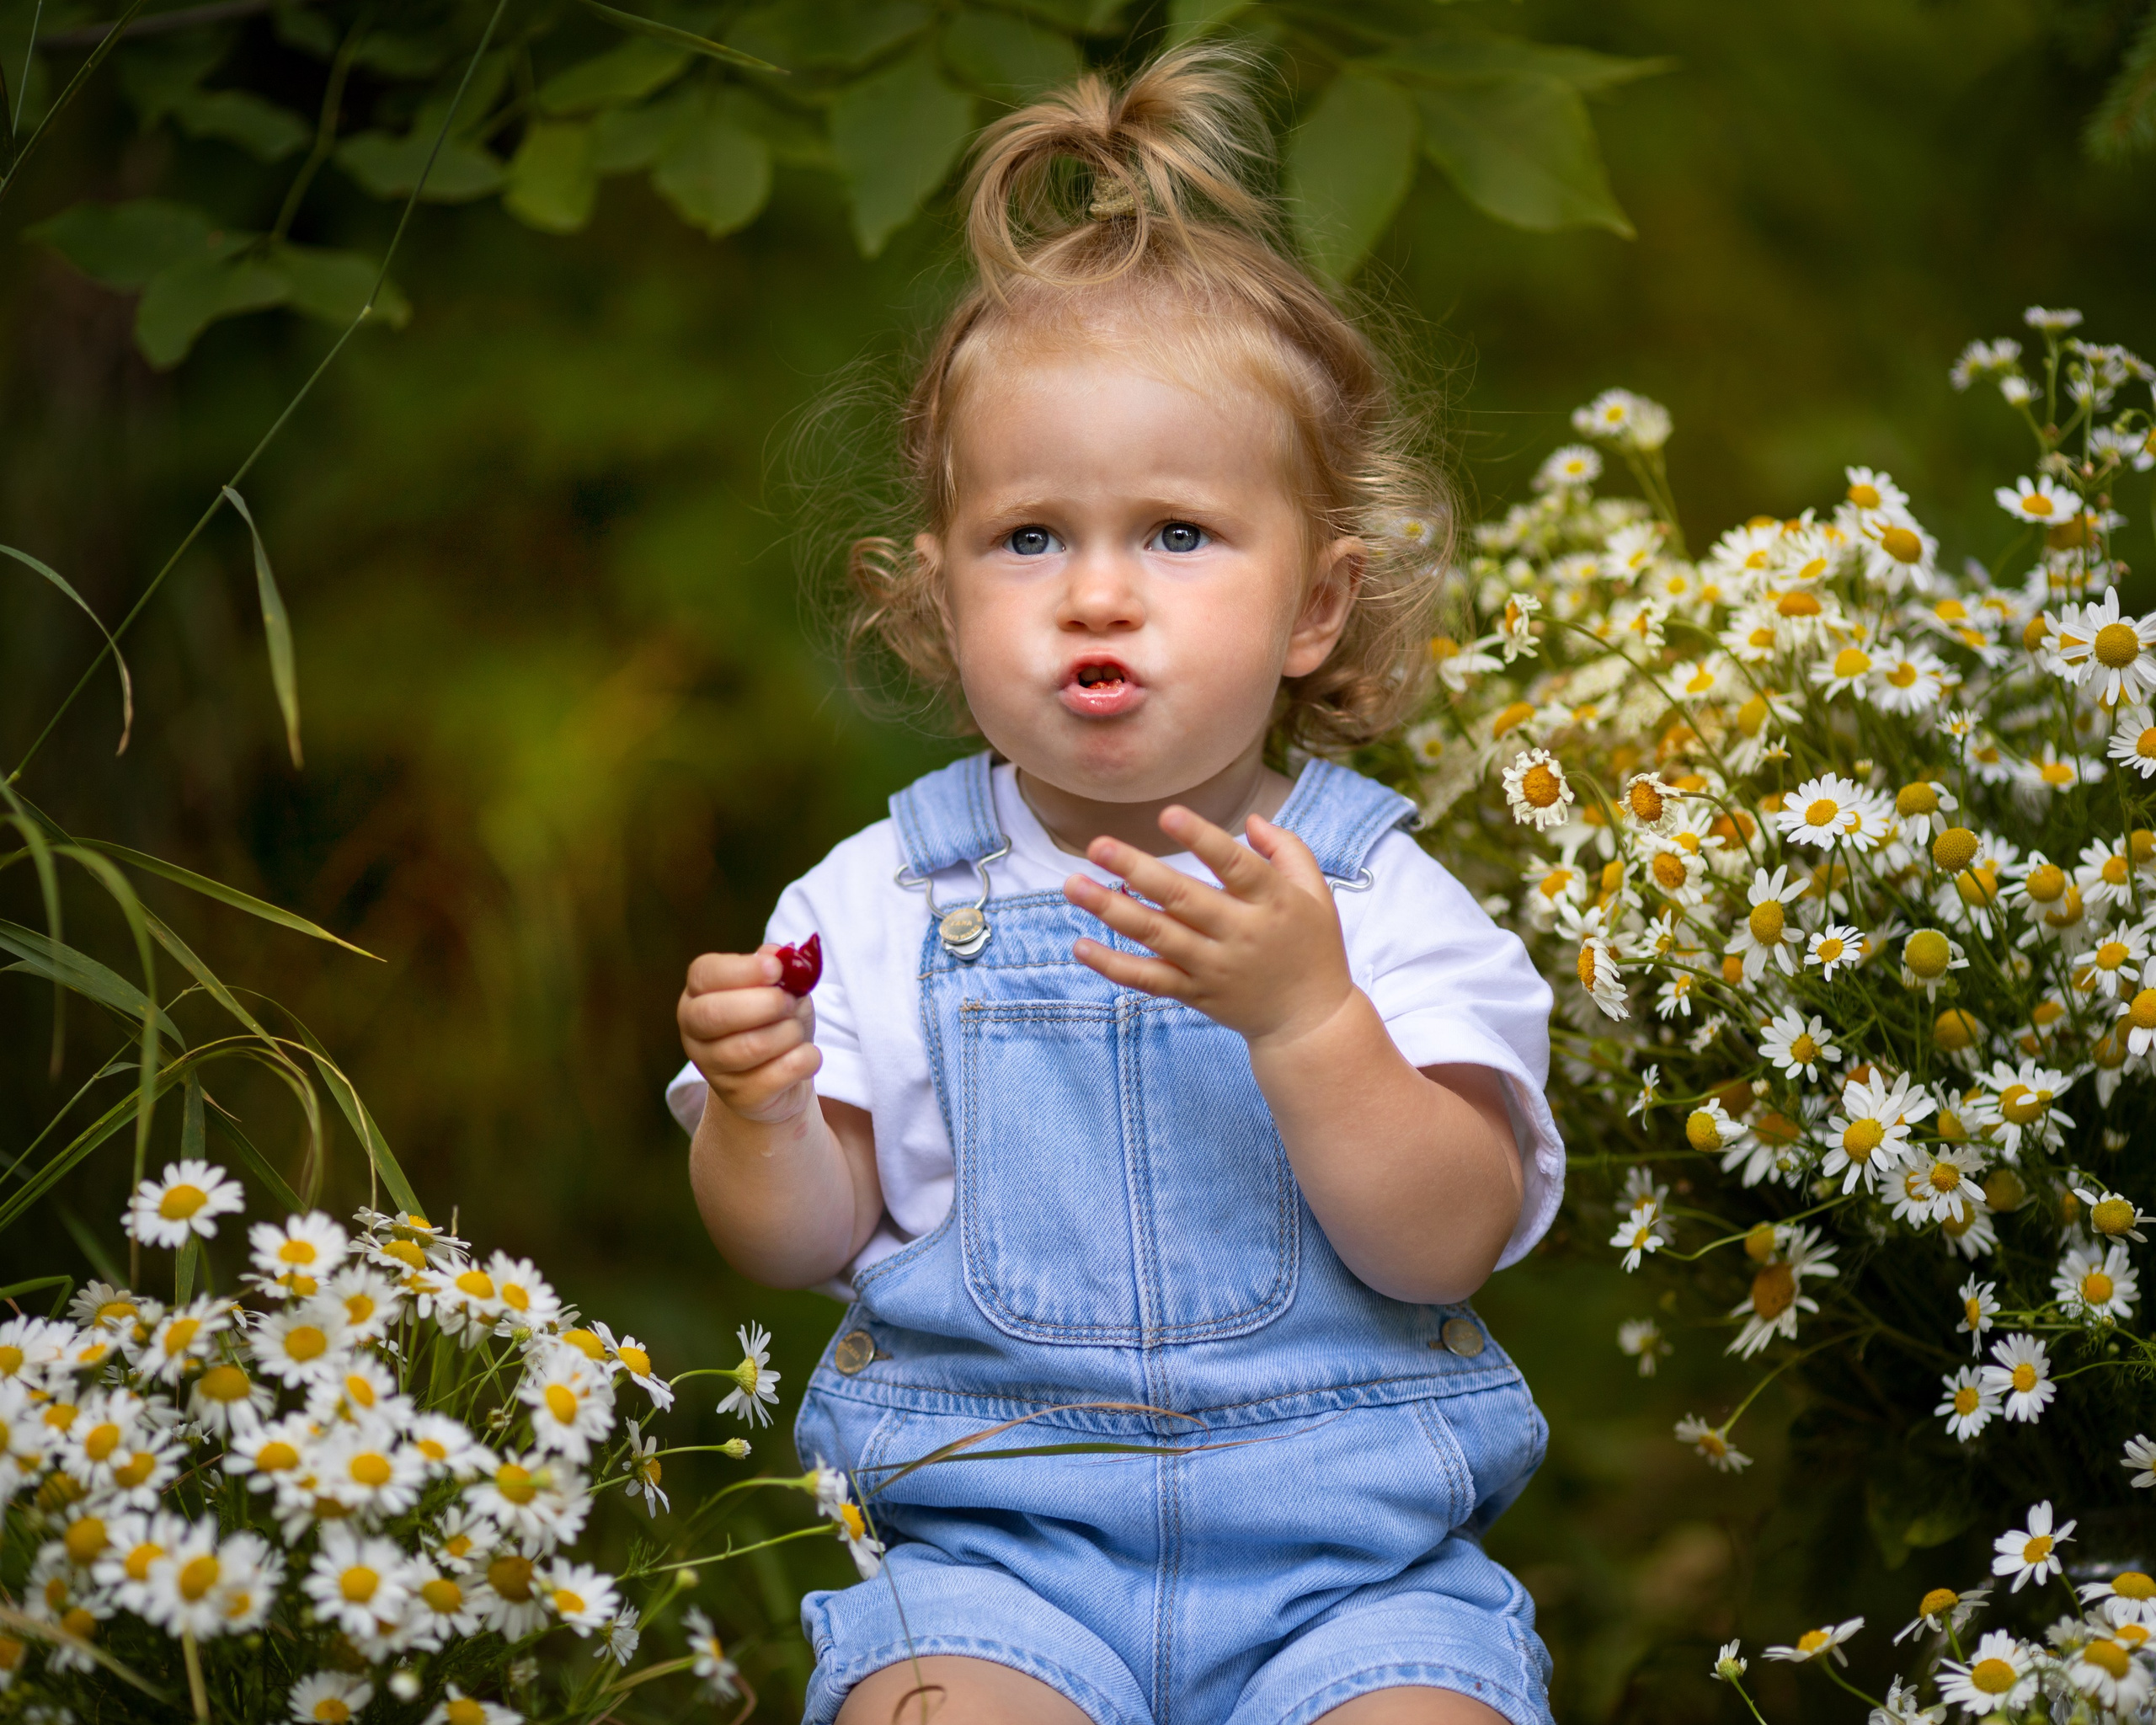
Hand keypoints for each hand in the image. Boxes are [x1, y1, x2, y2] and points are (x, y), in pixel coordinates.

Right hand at [677, 947, 821, 1123]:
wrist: (780, 1079)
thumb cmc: (774, 1022)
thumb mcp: (779, 988)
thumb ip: (777, 968)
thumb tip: (777, 954)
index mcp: (698, 995)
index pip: (704, 974)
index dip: (742, 970)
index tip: (776, 968)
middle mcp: (694, 1033)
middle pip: (716, 1014)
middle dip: (765, 1003)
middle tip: (789, 1002)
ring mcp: (713, 1069)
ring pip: (752, 1046)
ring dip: (790, 1032)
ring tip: (796, 1030)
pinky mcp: (740, 1098)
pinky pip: (779, 1074)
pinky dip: (806, 1059)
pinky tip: (805, 1055)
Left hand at [1062, 807, 1354, 1049]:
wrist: (1310, 1023)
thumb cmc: (1313, 948)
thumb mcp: (1317, 894)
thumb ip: (1288, 850)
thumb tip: (1252, 819)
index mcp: (1273, 902)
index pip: (1234, 865)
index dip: (1201, 839)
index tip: (1167, 813)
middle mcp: (1240, 934)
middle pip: (1182, 899)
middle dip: (1137, 870)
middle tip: (1097, 845)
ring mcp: (1214, 967)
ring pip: (1157, 936)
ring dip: (1111, 910)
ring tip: (1073, 885)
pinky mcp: (1195, 994)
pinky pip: (1149, 980)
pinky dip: (1113, 966)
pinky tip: (1081, 945)